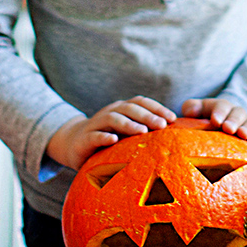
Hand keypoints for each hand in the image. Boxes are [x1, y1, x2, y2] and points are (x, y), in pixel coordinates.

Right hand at [46, 96, 176, 170]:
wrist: (73, 143)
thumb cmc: (107, 139)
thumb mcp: (126, 134)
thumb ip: (143, 131)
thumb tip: (174, 137)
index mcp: (123, 109)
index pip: (142, 103)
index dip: (157, 108)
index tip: (173, 118)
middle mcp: (110, 112)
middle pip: (130, 109)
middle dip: (148, 116)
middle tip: (162, 125)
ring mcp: (97, 124)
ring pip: (113, 119)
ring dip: (129, 124)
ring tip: (143, 132)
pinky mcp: (85, 138)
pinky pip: (95, 135)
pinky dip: (104, 136)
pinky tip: (113, 140)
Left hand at [181, 98, 246, 147]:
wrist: (213, 131)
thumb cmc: (200, 120)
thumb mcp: (193, 111)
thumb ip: (191, 108)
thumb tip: (192, 112)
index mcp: (221, 107)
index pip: (222, 106)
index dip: (219, 112)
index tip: (215, 121)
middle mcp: (235, 114)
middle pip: (238, 113)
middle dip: (233, 121)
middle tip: (228, 129)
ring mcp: (245, 126)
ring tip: (242, 135)